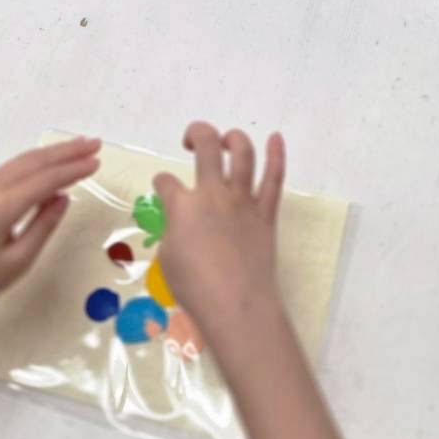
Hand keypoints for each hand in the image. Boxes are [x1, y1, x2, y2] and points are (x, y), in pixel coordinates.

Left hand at [0, 136, 101, 321]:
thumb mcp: (17, 261)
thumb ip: (43, 227)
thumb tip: (62, 199)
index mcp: (3, 206)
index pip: (46, 180)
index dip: (74, 170)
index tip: (97, 161)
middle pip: (34, 162)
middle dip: (66, 151)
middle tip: (94, 144)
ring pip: (20, 162)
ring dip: (50, 154)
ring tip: (76, 148)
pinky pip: (9, 171)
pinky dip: (33, 164)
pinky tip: (44, 167)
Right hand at [155, 123, 285, 355]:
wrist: (236, 305)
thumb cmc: (195, 289)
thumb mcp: (168, 259)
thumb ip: (172, 232)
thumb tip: (181, 223)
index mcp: (182, 206)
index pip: (166, 182)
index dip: (161, 182)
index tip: (163, 188)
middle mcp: (213, 194)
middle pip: (206, 146)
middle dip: (196, 134)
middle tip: (191, 141)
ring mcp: (242, 200)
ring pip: (242, 153)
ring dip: (233, 138)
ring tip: (226, 139)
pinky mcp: (265, 212)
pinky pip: (274, 178)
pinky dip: (277, 155)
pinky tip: (276, 137)